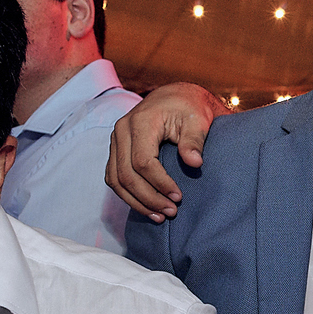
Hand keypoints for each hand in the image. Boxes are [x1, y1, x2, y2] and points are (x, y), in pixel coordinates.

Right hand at [106, 82, 225, 220]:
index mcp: (140, 122)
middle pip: (126, 175)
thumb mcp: (198, 119)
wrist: (176, 96)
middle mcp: (121, 131)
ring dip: (137, 202)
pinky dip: (128, 195)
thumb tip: (195, 163)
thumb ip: (195, 140)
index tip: (179, 198)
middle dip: (149, 198)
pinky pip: (115, 177)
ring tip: (160, 217)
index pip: (143, 162)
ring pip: (116, 179)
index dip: (160, 183)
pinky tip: (147, 207)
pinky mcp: (116, 149)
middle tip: (171, 212)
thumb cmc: (189, 107)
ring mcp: (115, 141)